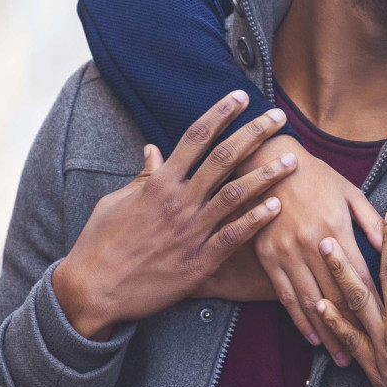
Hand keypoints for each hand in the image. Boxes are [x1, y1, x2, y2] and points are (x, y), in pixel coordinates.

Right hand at [52, 92, 297, 337]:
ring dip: (266, 175)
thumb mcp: (116, 202)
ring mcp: (190, 232)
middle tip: (278, 116)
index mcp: (158, 184)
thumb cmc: (100, 244)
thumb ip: (142, 177)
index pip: (195, 137)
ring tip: (292, 159)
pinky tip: (277, 207)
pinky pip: (233, 237)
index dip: (220, 113)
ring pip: (236, 195)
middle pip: (223, 158)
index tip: (240, 96)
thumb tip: (153, 150)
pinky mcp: (198, 262)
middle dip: (254, 133)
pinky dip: (255, 220)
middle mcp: (178, 202)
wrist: (94, 290)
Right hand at [236, 138, 384, 362]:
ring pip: (311, 303)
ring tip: (341, 358)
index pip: (360, 275)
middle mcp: (312, 246)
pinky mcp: (268, 258)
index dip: (375, 304)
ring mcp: (287, 254)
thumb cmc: (315, 176)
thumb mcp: (349, 191)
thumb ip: (371, 221)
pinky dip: (299, 319)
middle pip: (337, 296)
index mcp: (336, 229)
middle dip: (354, 330)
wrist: (268, 162)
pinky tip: (312, 337)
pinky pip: (285, 296)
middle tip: (368, 359)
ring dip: (328, 333)